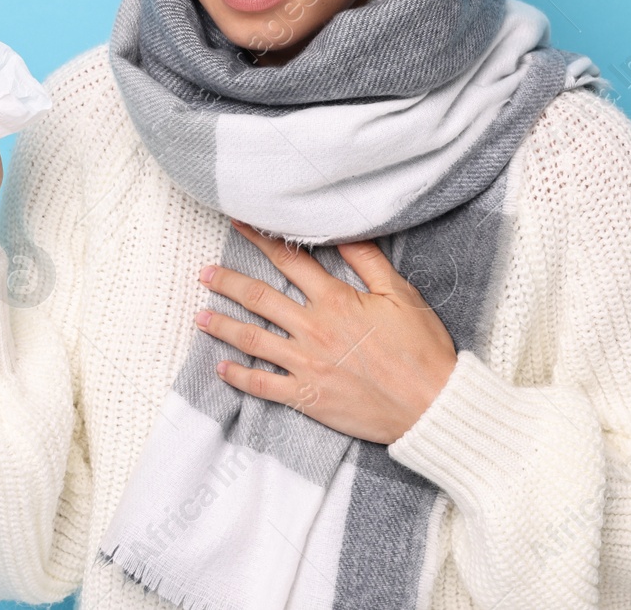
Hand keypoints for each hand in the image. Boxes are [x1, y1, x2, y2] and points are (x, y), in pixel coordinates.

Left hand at [195, 219, 458, 444]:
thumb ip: (368, 262)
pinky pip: (263, 386)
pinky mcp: (307, 397)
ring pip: (252, 340)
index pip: (290, 261)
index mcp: (335, 300)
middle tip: (204, 274)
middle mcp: (313, 329)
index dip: (261, 240)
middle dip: (227, 283)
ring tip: (200, 316)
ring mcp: (306, 364)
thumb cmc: (421, 348)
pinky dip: (239, 376)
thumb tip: (343, 232)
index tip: (238, 225)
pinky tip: (222, 368)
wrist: (430, 404)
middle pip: (259, 299)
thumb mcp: (400, 294)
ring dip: (222, 325)